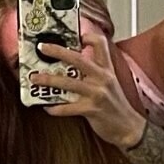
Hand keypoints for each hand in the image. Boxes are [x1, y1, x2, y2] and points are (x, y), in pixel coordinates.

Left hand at [30, 25, 145, 149]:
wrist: (129, 127)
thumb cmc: (116, 105)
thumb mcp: (109, 83)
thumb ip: (95, 73)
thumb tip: (72, 66)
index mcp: (107, 69)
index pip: (101, 44)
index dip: (88, 36)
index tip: (76, 36)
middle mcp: (102, 78)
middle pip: (78, 58)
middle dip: (57, 51)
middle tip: (42, 48)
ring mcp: (97, 94)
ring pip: (68, 83)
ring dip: (48, 80)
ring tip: (35, 79)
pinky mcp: (92, 110)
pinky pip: (67, 108)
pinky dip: (54, 108)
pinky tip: (47, 107)